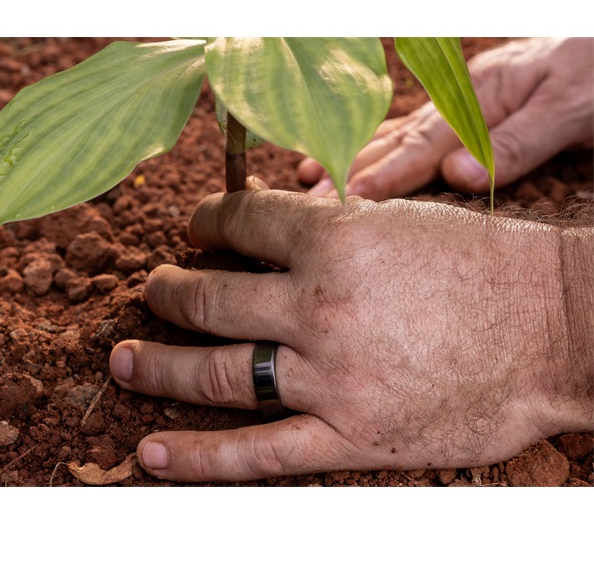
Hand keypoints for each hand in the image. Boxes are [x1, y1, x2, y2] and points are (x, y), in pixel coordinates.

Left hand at [109, 190, 588, 481]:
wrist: (553, 325)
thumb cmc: (484, 263)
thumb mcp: (403, 222)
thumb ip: (335, 224)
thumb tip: (281, 223)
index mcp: (336, 240)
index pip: (243, 222)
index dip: (207, 219)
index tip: (194, 226)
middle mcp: (321, 307)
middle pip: (212, 300)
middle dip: (169, 291)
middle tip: (151, 288)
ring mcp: (331, 377)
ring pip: (217, 375)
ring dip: (159, 365)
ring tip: (125, 359)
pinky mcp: (352, 436)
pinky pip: (259, 453)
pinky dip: (200, 457)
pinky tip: (152, 453)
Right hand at [298, 38, 593, 199]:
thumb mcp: (570, 106)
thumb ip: (516, 143)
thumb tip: (456, 175)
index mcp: (480, 97)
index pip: (422, 146)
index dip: (383, 175)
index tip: (347, 200)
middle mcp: (459, 100)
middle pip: (395, 141)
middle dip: (350, 172)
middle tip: (308, 200)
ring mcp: (458, 103)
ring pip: (395, 134)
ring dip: (353, 156)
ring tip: (309, 172)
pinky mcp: (464, 109)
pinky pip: (415, 128)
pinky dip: (382, 142)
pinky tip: (360, 150)